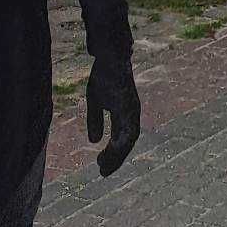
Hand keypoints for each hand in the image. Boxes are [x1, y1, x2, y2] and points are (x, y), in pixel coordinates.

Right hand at [86, 54, 140, 176]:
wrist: (109, 55)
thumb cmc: (103, 76)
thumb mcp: (96, 101)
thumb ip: (95, 120)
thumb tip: (94, 141)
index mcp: (124, 113)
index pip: (121, 139)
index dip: (113, 154)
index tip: (101, 167)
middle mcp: (131, 113)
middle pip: (127, 142)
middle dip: (116, 158)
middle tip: (103, 172)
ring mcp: (132, 108)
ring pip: (130, 138)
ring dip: (118, 153)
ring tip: (104, 165)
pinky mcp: (130, 103)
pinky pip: (128, 126)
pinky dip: (121, 140)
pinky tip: (111, 148)